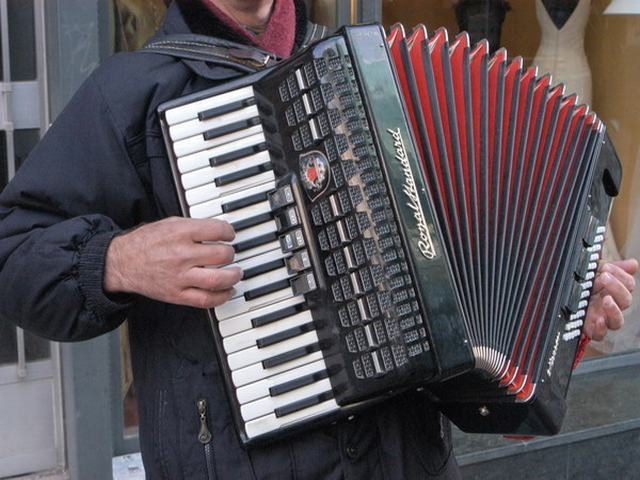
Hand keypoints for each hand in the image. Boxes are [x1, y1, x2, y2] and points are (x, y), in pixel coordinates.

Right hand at [104, 217, 241, 308]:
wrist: (121, 263)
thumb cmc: (146, 242)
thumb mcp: (170, 223)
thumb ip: (194, 226)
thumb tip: (219, 230)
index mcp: (180, 233)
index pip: (217, 230)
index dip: (229, 232)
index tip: (229, 235)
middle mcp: (182, 255)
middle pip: (221, 255)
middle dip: (231, 254)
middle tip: (230, 254)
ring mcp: (180, 277)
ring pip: (218, 279)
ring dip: (233, 276)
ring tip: (236, 273)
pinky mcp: (177, 295)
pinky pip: (206, 299)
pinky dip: (222, 296)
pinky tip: (227, 290)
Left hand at [583, 258, 637, 340]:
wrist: (561, 298)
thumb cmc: (581, 284)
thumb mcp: (593, 272)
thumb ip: (612, 268)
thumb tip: (634, 263)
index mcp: (614, 290)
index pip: (628, 284)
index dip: (620, 275)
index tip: (606, 268)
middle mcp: (611, 305)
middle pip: (626, 300)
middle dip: (616, 287)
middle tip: (603, 277)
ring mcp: (602, 318)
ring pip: (618, 320)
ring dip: (614, 310)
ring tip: (606, 299)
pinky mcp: (591, 329)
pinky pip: (600, 334)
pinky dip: (601, 328)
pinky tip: (598, 320)